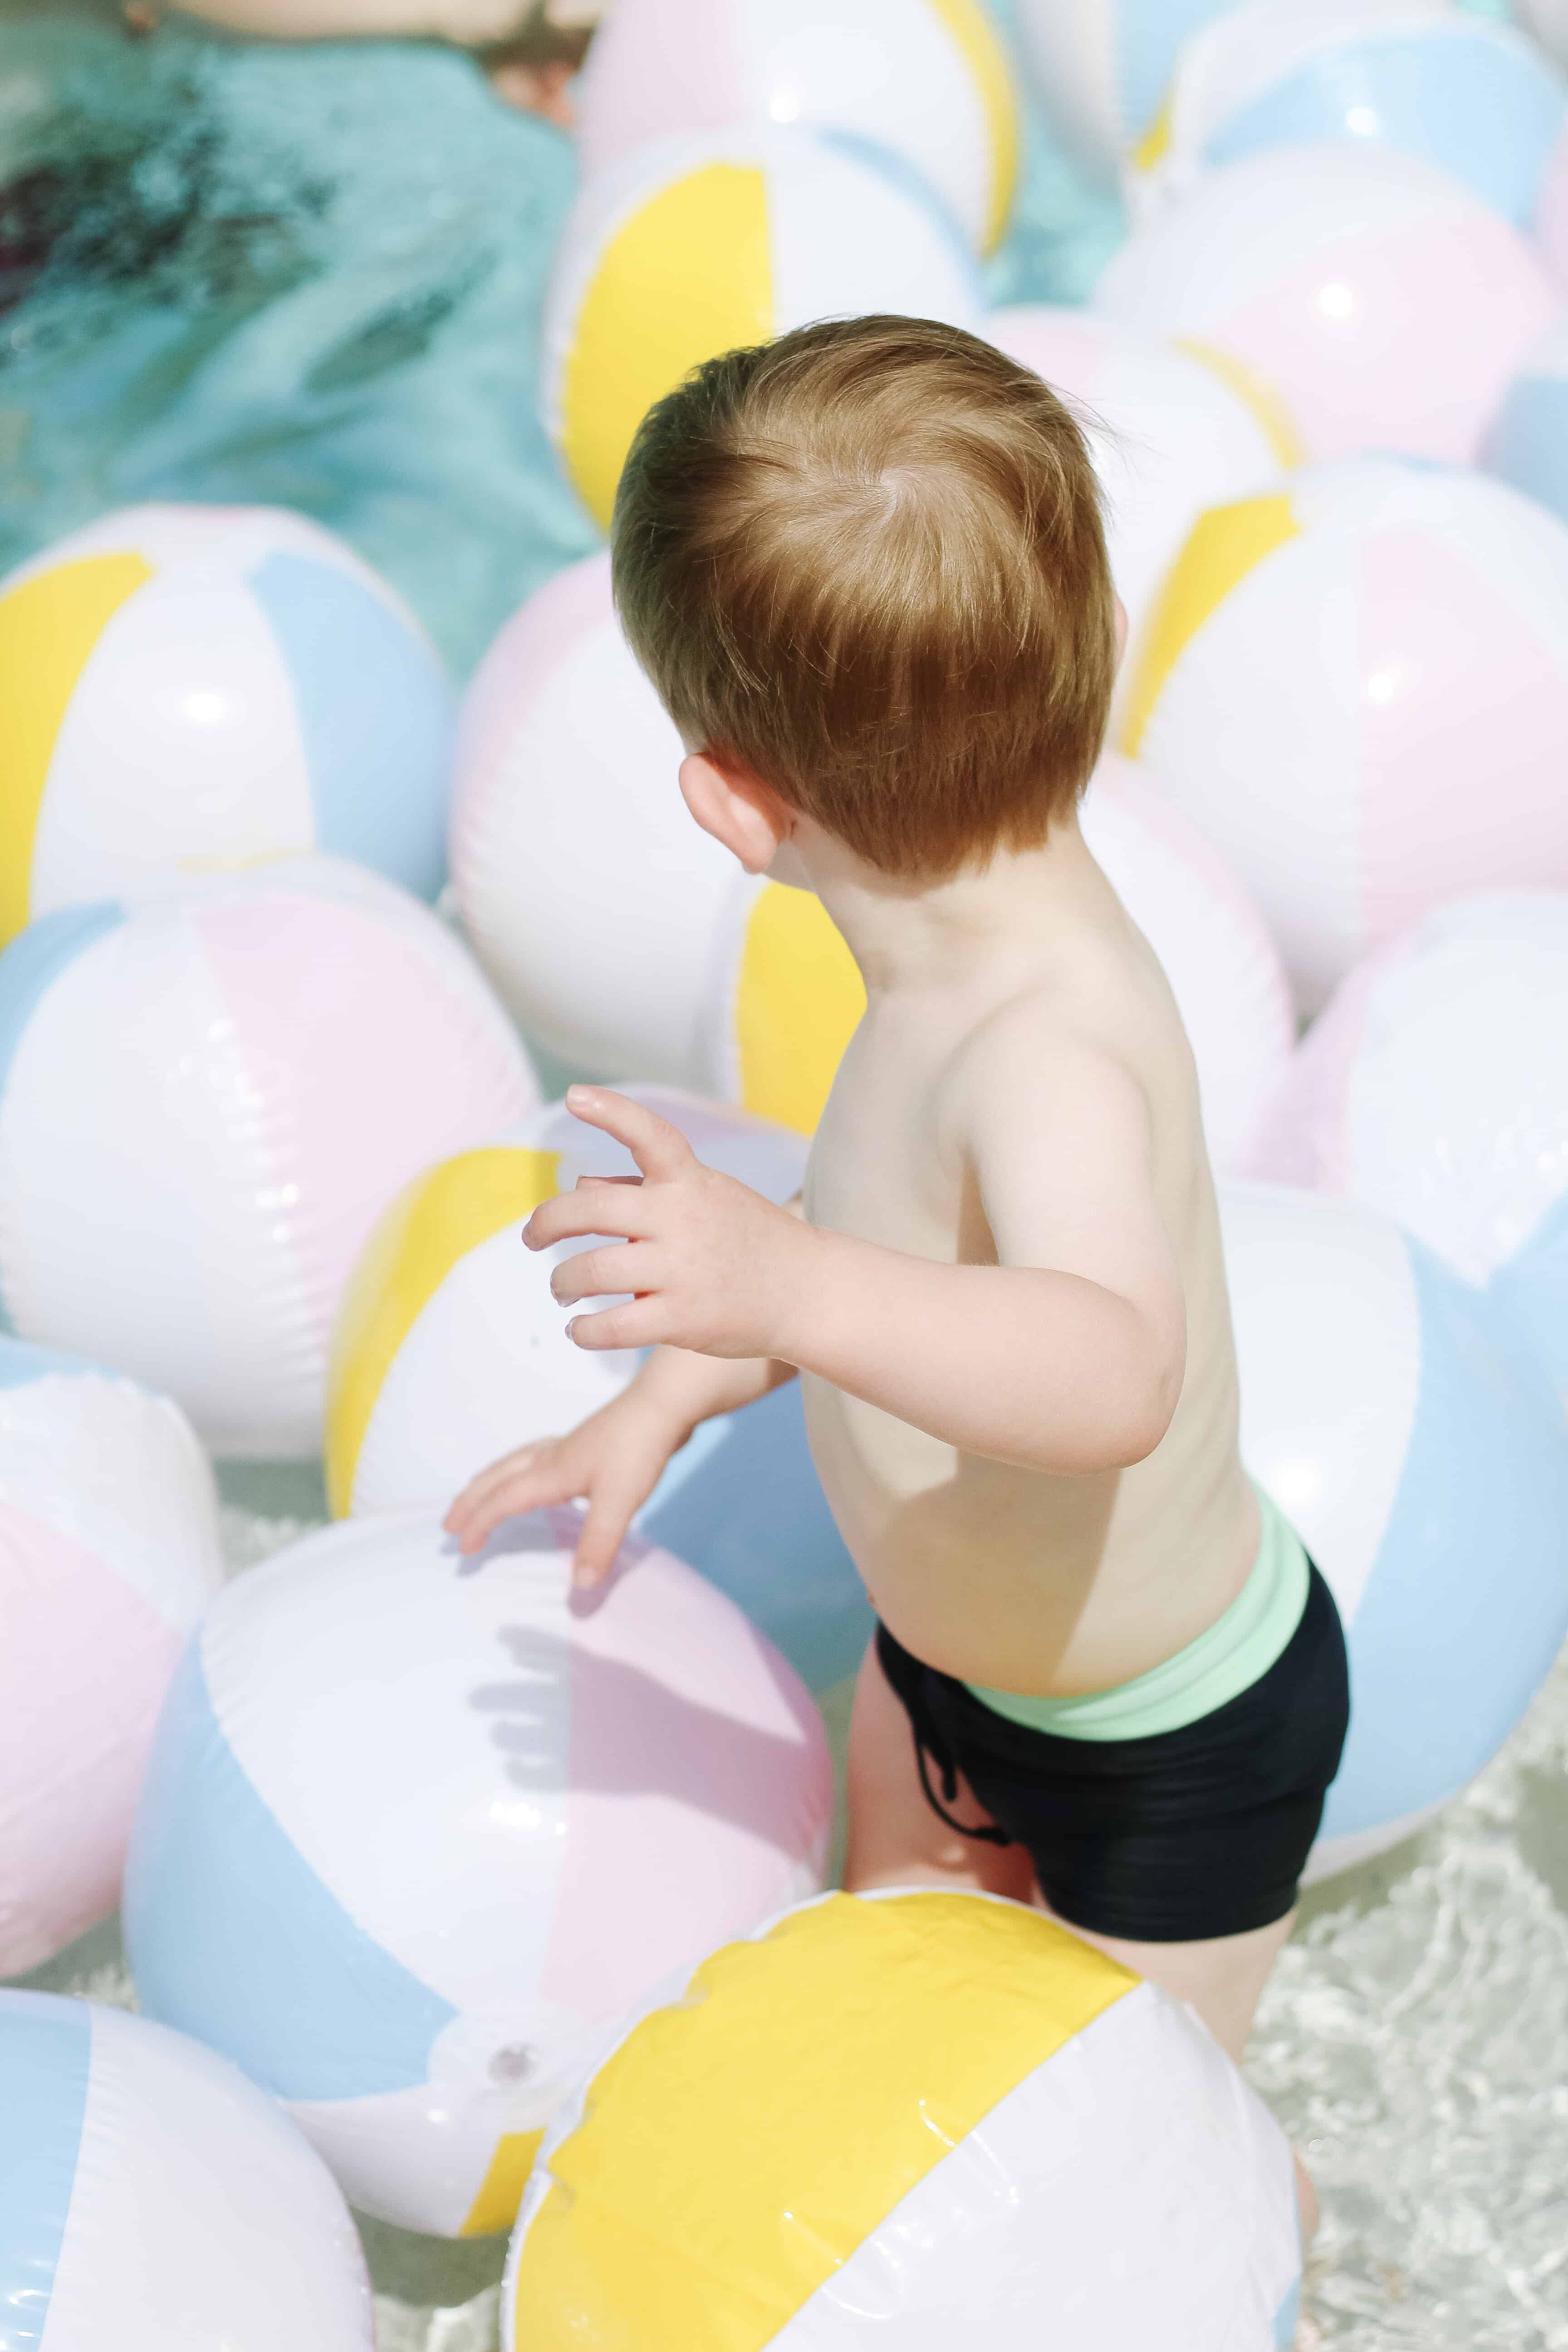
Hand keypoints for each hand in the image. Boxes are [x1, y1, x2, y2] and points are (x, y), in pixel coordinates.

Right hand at [442, 1384, 689, 1584]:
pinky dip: (519, 1470)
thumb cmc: (638, 1449)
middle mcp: (551, 1458)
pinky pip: (534, 1459)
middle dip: (471, 1501)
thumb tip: (580, 1586)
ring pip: (514, 1464)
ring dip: (490, 1481)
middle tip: (449, 1524)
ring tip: (476, 1493)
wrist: (662, 1406)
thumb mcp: (619, 1502)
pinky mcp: (584, 1445)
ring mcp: (567, 1448)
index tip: (462, 1549)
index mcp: (551, 1473)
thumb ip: (598, 1543)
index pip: (503, 1500)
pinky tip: (535, 1477)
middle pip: (498, 1477)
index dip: (480, 1524)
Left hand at [527, 1086, 813, 1359]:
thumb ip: (644, 1188)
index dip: (610, 1112)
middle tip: (532, 1238)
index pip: (650, 1133)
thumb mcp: (707, 1196)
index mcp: (690, 1182)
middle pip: (591, 1210)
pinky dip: (584, 1332)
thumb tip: (581, 1185)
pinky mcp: (683, 1318)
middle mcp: (682, 1219)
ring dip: (562, 1282)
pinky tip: (580, 1330)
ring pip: (591, 1272)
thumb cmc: (749, 1239)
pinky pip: (613, 1327)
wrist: (808, 1292)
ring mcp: (682, 1270)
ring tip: (563, 1289)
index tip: (576, 1097)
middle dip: (546, 1224)